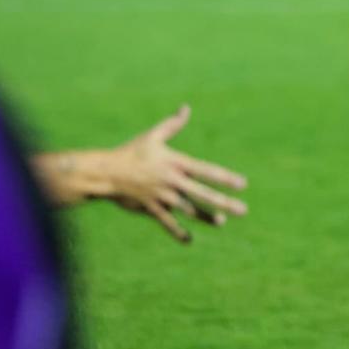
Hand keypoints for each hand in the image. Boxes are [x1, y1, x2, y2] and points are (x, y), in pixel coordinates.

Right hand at [110, 105, 247, 242]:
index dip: (225, 178)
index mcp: (176, 163)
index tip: (242, 184)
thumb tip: (186, 108)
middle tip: (243, 210)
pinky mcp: (151, 208)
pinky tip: (189, 240)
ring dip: (206, 217)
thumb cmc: (131, 152)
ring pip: (189, 210)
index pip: (206, 171)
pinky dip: (177, 231)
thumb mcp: (152, 136)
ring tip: (222, 222)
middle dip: (224, 202)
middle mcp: (172, 181)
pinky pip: (167, 222)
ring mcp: (162, 196)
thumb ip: (172, 125)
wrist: (105, 172)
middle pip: (203, 193)